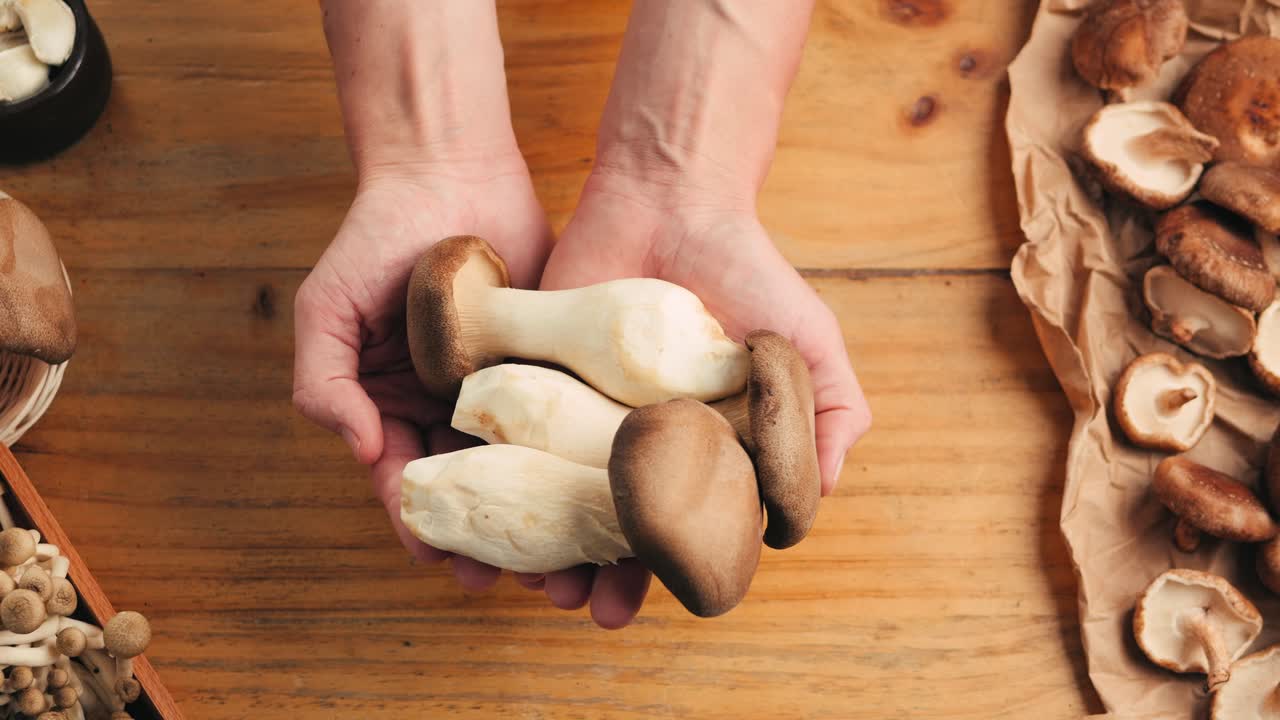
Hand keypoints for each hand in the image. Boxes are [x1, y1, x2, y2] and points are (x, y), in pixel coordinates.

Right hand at [292, 156, 551, 588]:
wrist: (450, 171)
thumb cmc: (376, 237)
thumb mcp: (327, 308)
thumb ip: (324, 380)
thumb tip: (363, 451)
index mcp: (397, 408)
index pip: (408, 482)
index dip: (422, 526)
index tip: (443, 561)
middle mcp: (453, 409)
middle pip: (474, 491)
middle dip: (489, 541)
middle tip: (514, 584)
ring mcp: (509, 389)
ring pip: (527, 469)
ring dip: (541, 516)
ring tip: (566, 561)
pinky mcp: (554, 363)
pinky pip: (566, 417)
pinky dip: (577, 457)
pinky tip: (599, 490)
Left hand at [530, 171, 872, 627]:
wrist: (670, 197)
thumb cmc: (747, 269)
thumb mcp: (806, 340)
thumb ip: (831, 412)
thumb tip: (815, 499)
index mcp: (701, 448)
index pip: (685, 528)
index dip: (673, 568)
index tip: (663, 598)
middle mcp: (636, 443)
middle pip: (612, 527)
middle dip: (599, 576)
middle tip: (586, 607)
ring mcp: (579, 415)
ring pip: (551, 500)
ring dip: (541, 548)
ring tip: (535, 583)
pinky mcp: (531, 381)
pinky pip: (504, 443)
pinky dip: (489, 483)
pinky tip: (480, 522)